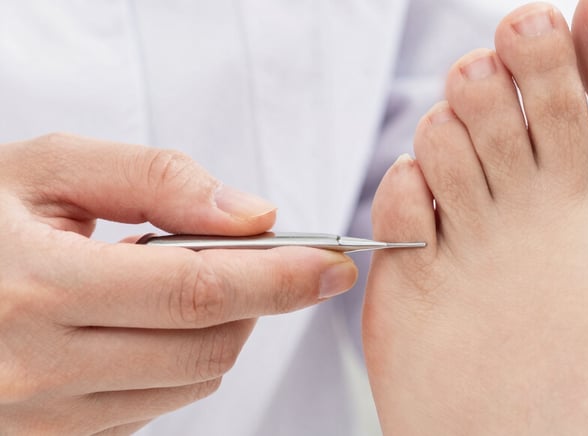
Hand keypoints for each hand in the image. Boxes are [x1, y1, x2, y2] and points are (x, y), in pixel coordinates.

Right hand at [0, 133, 357, 434]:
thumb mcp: (50, 169)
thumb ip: (156, 180)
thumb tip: (252, 214)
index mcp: (36, 286)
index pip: (197, 291)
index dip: (280, 277)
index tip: (332, 266)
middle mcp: (37, 366)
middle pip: (207, 346)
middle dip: (258, 302)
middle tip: (262, 260)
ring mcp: (42, 414)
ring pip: (189, 383)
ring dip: (220, 329)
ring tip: (186, 281)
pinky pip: (153, 407)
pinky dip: (178, 362)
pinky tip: (147, 321)